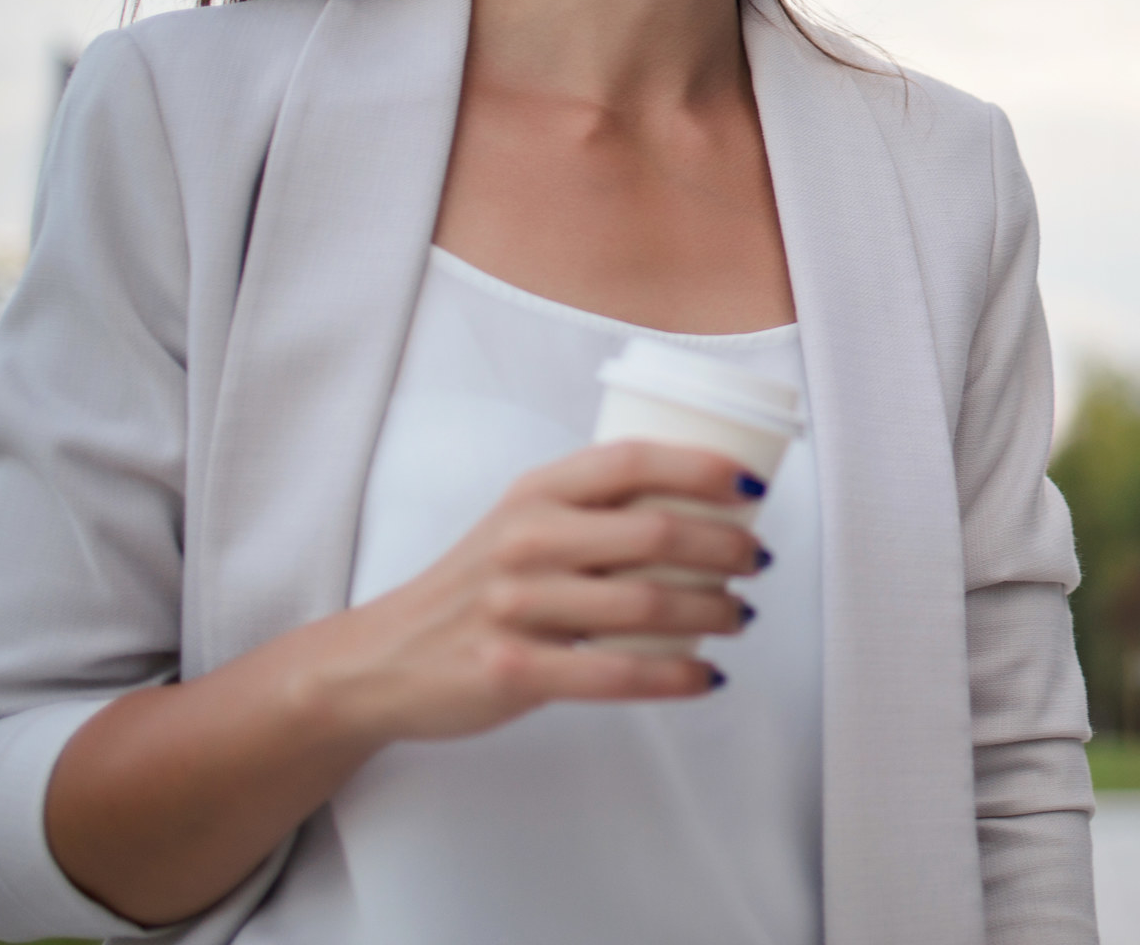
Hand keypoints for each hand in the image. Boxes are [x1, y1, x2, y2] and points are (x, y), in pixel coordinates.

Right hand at [293, 439, 765, 749]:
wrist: (382, 660)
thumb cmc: (477, 585)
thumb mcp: (522, 523)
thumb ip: (593, 508)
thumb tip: (703, 502)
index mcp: (535, 493)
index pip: (631, 461)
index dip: (702, 468)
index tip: (752, 489)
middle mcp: (526, 541)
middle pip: (654, 533)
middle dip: (725, 548)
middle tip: (757, 562)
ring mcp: (516, 607)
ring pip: (647, 605)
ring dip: (714, 613)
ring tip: (741, 616)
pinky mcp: (514, 671)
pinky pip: (617, 673)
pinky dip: (676, 677)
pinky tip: (706, 676)